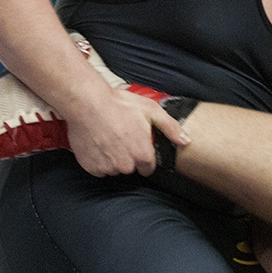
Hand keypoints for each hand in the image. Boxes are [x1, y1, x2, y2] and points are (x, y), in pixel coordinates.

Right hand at [65, 87, 188, 177]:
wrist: (87, 104)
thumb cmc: (118, 105)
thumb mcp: (151, 110)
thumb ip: (171, 128)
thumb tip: (185, 140)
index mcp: (142, 155)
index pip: (148, 168)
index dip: (143, 155)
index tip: (137, 144)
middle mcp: (126, 166)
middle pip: (131, 168)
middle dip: (128, 156)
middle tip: (121, 136)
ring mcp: (107, 167)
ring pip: (114, 169)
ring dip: (113, 158)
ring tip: (108, 138)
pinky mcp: (91, 167)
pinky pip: (98, 168)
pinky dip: (98, 159)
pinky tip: (98, 143)